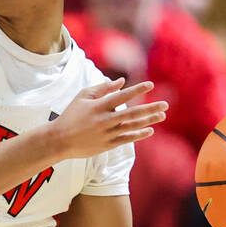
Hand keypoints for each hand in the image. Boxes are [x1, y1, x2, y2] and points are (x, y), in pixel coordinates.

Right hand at [51, 78, 167, 158]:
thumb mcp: (83, 97)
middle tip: (166, 104)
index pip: (122, 96)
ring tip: (162, 115)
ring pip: (132, 127)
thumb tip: (121, 81)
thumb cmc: (71, 115)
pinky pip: (127, 139)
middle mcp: (105, 120)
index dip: (137, 90)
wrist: (59, 140)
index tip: (151, 85)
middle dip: (150, 108)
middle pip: (132, 113)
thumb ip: (102, 88)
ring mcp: (107, 134)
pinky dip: (139, 135)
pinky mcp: (107, 145)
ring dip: (148, 121)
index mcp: (99, 106)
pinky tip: (150, 130)